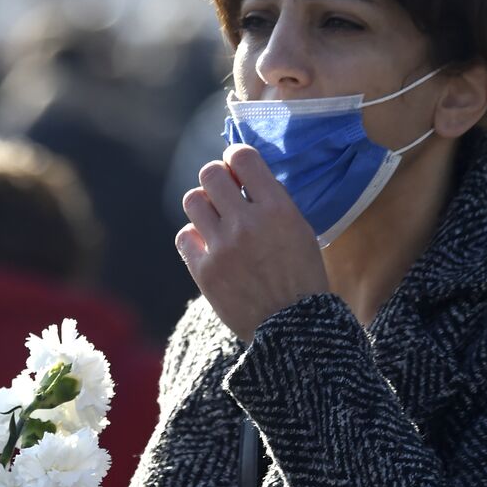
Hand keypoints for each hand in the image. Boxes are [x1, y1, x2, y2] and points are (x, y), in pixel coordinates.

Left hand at [176, 143, 328, 341]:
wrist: (294, 329)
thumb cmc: (302, 277)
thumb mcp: (301, 231)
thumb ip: (272, 202)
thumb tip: (243, 176)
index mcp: (277, 209)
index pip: (242, 157)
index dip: (234, 158)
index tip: (235, 167)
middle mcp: (246, 223)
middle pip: (210, 174)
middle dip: (216, 179)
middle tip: (224, 193)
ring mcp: (222, 247)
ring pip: (192, 200)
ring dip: (204, 206)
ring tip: (216, 220)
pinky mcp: (203, 271)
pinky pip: (184, 235)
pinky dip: (194, 238)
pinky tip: (209, 246)